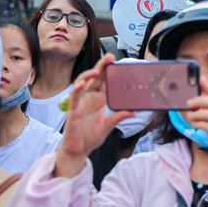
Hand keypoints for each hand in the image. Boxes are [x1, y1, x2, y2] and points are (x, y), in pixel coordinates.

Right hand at [55, 54, 133, 177]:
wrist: (79, 149)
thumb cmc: (92, 137)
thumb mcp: (109, 126)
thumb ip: (118, 117)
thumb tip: (133, 112)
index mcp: (100, 99)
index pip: (106, 82)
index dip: (110, 72)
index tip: (119, 63)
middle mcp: (91, 97)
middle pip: (96, 77)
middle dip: (102, 66)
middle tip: (110, 57)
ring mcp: (81, 102)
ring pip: (83, 82)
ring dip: (89, 74)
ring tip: (98, 69)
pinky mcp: (74, 109)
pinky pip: (75, 96)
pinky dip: (77, 89)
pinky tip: (82, 84)